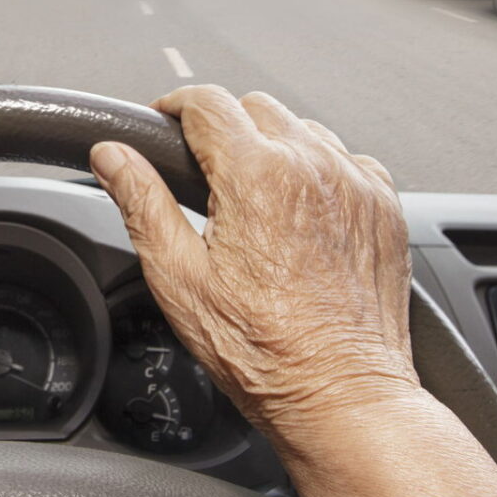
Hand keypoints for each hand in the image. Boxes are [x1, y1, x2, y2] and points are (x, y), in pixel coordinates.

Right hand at [89, 85, 417, 448]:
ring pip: (302, 129)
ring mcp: (356, 184)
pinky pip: (346, 159)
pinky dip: (317, 170)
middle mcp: (313, 167)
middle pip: (254, 107)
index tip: (162, 122)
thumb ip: (141, 203)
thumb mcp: (178, 277)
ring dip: (270, 146)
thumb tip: (112, 157)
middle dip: (221, 126)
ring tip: (249, 197)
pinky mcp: (384, 206)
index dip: (173, 106)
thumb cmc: (263, 350)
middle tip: (200, 171)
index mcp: (257, 176)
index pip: (206, 102)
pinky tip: (297, 213)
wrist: (340, 393)